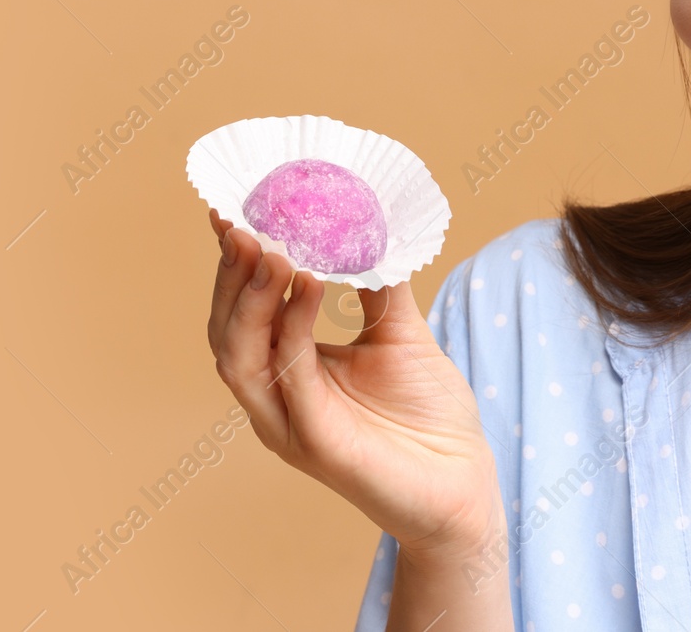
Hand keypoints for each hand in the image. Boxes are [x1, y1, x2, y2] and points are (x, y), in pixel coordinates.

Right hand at [205, 208, 503, 563]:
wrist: (464, 482)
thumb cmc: (429, 416)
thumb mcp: (400, 332)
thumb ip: (378, 282)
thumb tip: (366, 220)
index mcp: (287, 369)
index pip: (242, 308)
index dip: (232, 261)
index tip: (228, 209)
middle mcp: (276, 396)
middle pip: (226, 329)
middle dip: (231, 273)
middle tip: (241, 223)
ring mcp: (289, 422)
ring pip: (239, 356)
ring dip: (251, 297)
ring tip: (273, 249)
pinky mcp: (315, 443)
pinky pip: (291, 376)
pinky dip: (293, 326)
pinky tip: (312, 284)